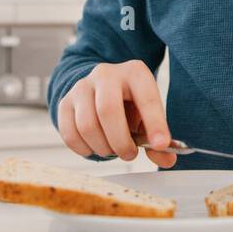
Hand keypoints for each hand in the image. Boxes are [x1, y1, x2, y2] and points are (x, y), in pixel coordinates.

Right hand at [56, 60, 176, 167]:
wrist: (101, 89)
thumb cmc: (130, 104)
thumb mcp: (148, 114)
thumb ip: (158, 136)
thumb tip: (167, 159)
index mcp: (134, 73)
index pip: (146, 98)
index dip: (155, 124)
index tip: (161, 145)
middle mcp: (106, 74)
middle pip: (108, 110)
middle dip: (120, 141)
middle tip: (129, 154)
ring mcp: (82, 87)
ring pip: (87, 125)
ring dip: (102, 148)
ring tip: (112, 150)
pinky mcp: (65, 102)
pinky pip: (69, 133)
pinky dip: (84, 149)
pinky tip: (96, 147)